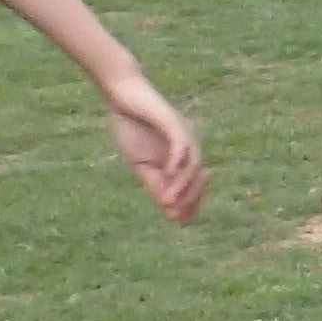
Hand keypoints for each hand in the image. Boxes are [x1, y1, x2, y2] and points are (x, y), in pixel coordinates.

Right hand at [101, 67, 207, 222]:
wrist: (122, 97)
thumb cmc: (132, 128)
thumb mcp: (141, 164)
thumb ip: (155, 182)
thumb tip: (168, 207)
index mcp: (182, 158)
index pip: (194, 184)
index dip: (191, 203)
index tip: (181, 223)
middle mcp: (189, 147)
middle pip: (199, 177)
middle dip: (190, 199)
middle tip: (178, 217)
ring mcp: (185, 134)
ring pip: (193, 165)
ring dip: (183, 185)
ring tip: (169, 202)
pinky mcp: (174, 123)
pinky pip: (182, 145)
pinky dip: (178, 161)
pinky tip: (169, 174)